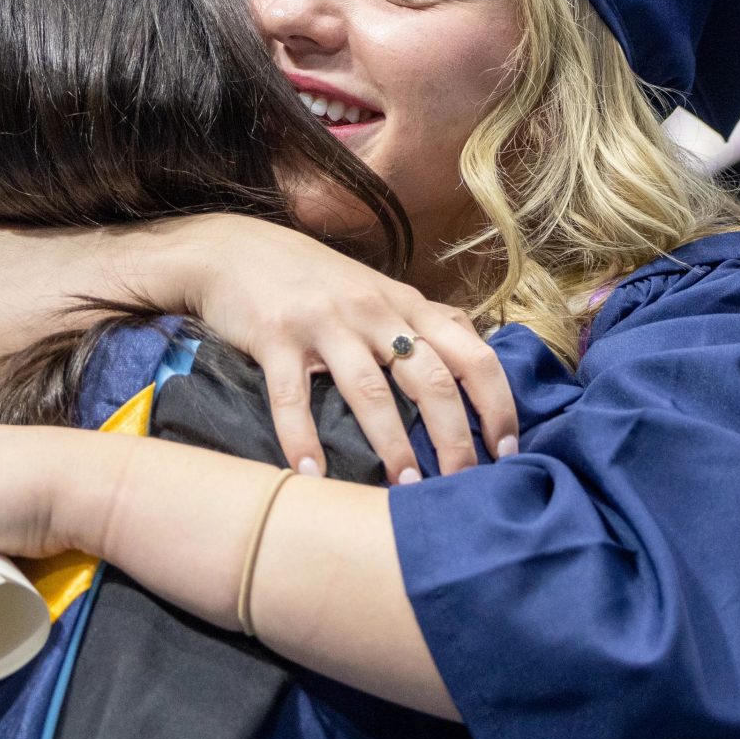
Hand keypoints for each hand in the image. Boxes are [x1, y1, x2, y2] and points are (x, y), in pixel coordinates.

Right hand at [155, 215, 517, 482]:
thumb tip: (478, 348)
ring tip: (404, 490)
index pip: (472, 354)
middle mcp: (374, 311)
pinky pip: (293, 397)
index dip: (496, 403)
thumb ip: (425, 319)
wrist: (233, 249)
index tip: (506, 449)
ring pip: (371, 391)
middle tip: (462, 484)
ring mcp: (325, 322)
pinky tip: (312, 476)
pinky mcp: (276, 335)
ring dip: (391, 445)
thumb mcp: (378, 290)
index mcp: (406, 304)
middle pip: (432, 378)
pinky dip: (302, 439)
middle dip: (453, 438)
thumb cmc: (313, 278)